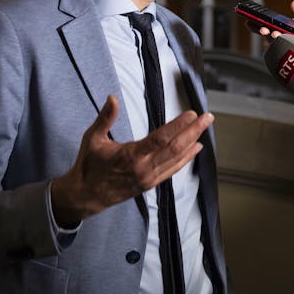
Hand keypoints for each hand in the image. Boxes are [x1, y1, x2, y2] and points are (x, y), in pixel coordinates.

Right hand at [51, 95, 211, 226]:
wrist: (86, 195)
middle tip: (208, 118)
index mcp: (131, 155)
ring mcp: (149, 178)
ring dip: (192, 143)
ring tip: (205, 129)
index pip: (161, 138)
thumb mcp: (93, 138)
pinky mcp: (150, 184)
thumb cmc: (89, 165)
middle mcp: (144, 168)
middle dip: (193, 131)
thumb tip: (112, 98)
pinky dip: (185, 159)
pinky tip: (194, 149)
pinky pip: (172, 170)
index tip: (192, 114)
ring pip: (177, 159)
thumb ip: (105, 118)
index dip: (179, 126)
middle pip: (175, 148)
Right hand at [254, 0, 293, 65]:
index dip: (257, 21)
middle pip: (267, 35)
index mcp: (285, 28)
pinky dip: (281, 48)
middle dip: (262, 30)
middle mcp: (284, 38)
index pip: (268, 24)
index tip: (249, 17)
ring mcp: (288, 48)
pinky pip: (284, 53)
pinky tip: (282, 42)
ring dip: (272, 38)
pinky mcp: (293, 56)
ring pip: (274, 44)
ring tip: (273, 33)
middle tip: (263, 27)